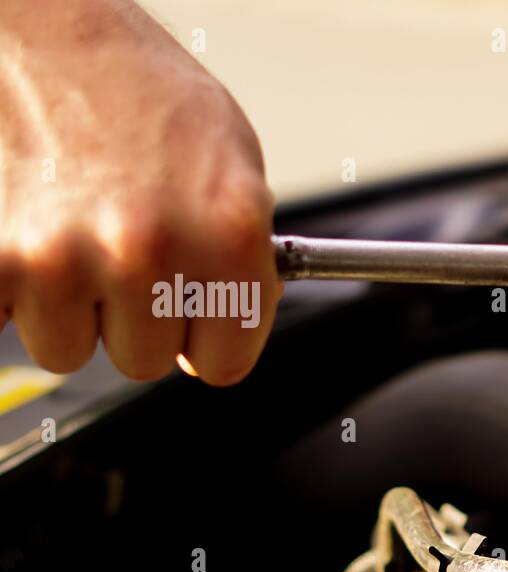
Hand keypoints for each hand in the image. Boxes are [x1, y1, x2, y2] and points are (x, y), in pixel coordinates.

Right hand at [0, 0, 279, 384]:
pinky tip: (29, 233)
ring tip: (76, 232)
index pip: (225, 363)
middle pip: (144, 361)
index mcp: (226, 237)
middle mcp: (148, 253)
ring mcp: (64, 258)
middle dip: (135, 318)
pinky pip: (3, 321)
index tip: (192, 319)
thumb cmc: (148, 94)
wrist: (55, 31)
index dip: (206, 339)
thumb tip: (230, 329)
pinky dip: (10, 290)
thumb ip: (245, 261)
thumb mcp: (236, 169)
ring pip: (68, 347)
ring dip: (70, 306)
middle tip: (123, 252)